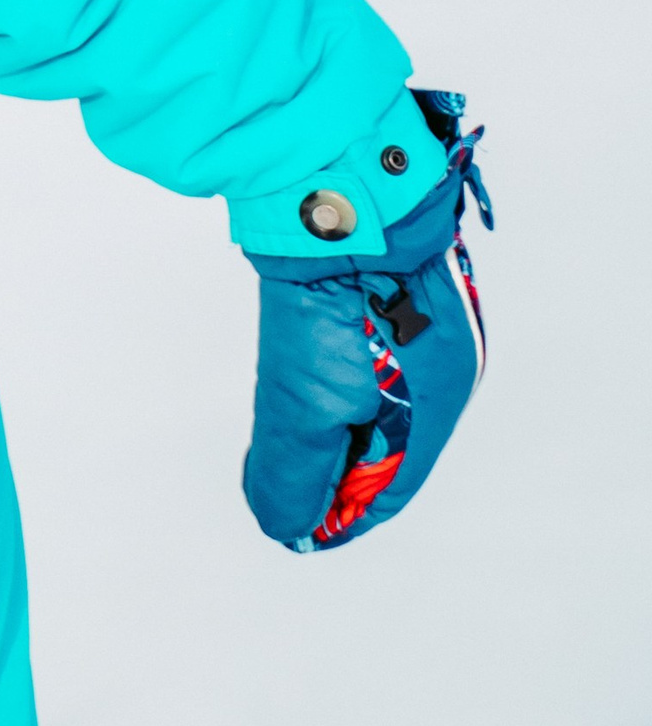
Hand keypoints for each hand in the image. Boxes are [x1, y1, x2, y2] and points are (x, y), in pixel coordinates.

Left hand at [243, 95, 490, 551]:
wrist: (334, 189)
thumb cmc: (340, 296)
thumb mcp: (309, 401)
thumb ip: (296, 468)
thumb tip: (284, 525)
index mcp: (440, 399)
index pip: (394, 488)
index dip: (345, 517)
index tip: (300, 535)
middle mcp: (438, 364)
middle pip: (387, 447)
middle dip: (339, 478)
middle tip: (287, 499)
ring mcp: (412, 323)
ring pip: (371, 401)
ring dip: (331, 431)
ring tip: (287, 451)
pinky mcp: (380, 292)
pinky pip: (358, 359)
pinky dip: (327, 386)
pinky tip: (301, 385)